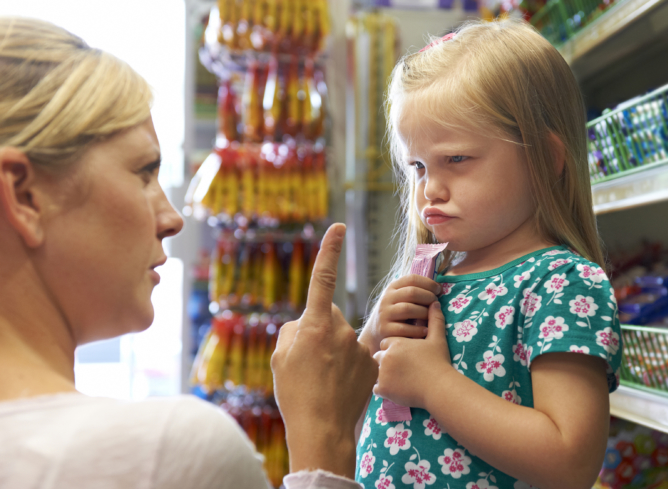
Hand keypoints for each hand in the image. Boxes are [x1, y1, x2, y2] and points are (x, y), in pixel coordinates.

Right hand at [271, 223, 378, 478]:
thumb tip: (305, 324)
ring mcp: (359, 346)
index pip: (323, 278)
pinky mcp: (372, 362)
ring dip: (333, 351)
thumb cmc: (295, 393)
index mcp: (315, 325)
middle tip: (309, 361)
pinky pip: (356, 355)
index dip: (330, 250)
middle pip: (328, 317)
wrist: (322, 428)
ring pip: (342, 339)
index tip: (338, 227)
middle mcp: (341, 330)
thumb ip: (293, 331)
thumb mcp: (281, 358)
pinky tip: (340, 386)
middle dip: (319, 330)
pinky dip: (348, 366)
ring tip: (323, 379)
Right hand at [366, 274, 441, 353]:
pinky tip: (426, 330)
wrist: (376, 331)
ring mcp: (385, 314)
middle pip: (412, 292)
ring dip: (424, 313)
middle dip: (428, 297)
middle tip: (436, 303)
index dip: (428, 283)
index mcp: (393, 287)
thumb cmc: (397, 312)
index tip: (438, 290)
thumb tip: (439, 288)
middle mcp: (387, 298)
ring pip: (408, 309)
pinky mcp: (385, 329)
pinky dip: (418, 330)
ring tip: (431, 317)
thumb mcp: (401, 297)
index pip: (412, 279)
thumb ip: (415, 291)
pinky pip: (404, 328)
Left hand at [373, 301, 454, 409]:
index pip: (386, 343)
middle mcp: (386, 356)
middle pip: (379, 357)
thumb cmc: (439, 362)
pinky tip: (395, 389)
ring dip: (384, 375)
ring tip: (398, 380)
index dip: (394, 349)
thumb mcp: (437, 339)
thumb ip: (435, 320)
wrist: (439, 386)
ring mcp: (382, 373)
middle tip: (401, 369)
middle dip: (387, 362)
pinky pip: (376, 388)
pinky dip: (384, 389)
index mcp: (396, 343)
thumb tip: (435, 303)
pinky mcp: (383, 388)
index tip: (404, 355)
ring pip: (376, 372)